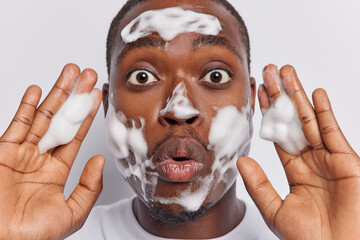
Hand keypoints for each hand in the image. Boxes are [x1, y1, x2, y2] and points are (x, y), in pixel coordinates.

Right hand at [0, 64, 104, 239]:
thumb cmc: (32, 235)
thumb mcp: (72, 212)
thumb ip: (89, 187)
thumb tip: (99, 161)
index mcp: (56, 172)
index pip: (76, 137)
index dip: (87, 116)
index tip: (97, 98)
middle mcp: (40, 159)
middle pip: (62, 121)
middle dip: (75, 98)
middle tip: (87, 76)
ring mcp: (21, 153)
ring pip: (43, 117)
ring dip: (57, 94)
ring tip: (71, 74)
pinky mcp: (3, 151)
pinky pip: (18, 124)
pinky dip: (27, 106)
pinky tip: (38, 90)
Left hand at [237, 64, 359, 239]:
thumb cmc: (310, 239)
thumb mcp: (275, 210)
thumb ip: (259, 184)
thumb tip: (241, 161)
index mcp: (295, 170)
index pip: (278, 134)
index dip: (269, 113)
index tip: (259, 93)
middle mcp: (311, 160)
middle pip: (293, 121)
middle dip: (282, 96)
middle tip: (271, 71)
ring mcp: (329, 159)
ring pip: (311, 121)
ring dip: (299, 96)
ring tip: (287, 73)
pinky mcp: (347, 162)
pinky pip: (333, 132)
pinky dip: (324, 113)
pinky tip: (314, 94)